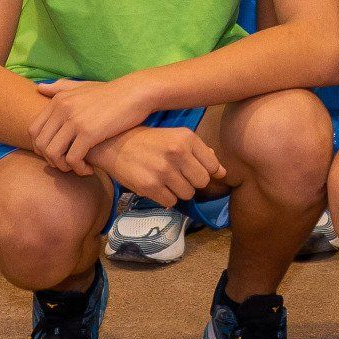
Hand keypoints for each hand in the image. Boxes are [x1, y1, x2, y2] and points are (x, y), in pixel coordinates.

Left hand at [30, 75, 153, 172]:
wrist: (136, 93)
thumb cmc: (111, 93)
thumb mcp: (83, 87)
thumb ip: (60, 88)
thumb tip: (39, 88)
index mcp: (59, 100)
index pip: (33, 130)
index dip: (41, 148)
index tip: (57, 153)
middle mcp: (62, 109)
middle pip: (40, 144)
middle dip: (51, 160)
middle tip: (66, 164)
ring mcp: (74, 121)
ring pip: (53, 154)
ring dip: (63, 167)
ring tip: (77, 167)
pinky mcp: (89, 133)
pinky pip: (72, 159)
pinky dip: (78, 169)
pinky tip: (89, 169)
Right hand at [88, 124, 221, 206]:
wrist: (116, 144)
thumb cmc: (151, 141)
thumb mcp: (177, 137)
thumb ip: (201, 153)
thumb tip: (222, 172)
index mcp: (187, 138)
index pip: (212, 166)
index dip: (205, 171)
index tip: (194, 170)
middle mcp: (177, 152)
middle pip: (202, 182)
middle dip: (193, 182)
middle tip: (179, 176)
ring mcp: (164, 170)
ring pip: (188, 194)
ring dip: (179, 191)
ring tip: (166, 180)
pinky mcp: (150, 186)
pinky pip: (171, 201)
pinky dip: (165, 197)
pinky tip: (156, 186)